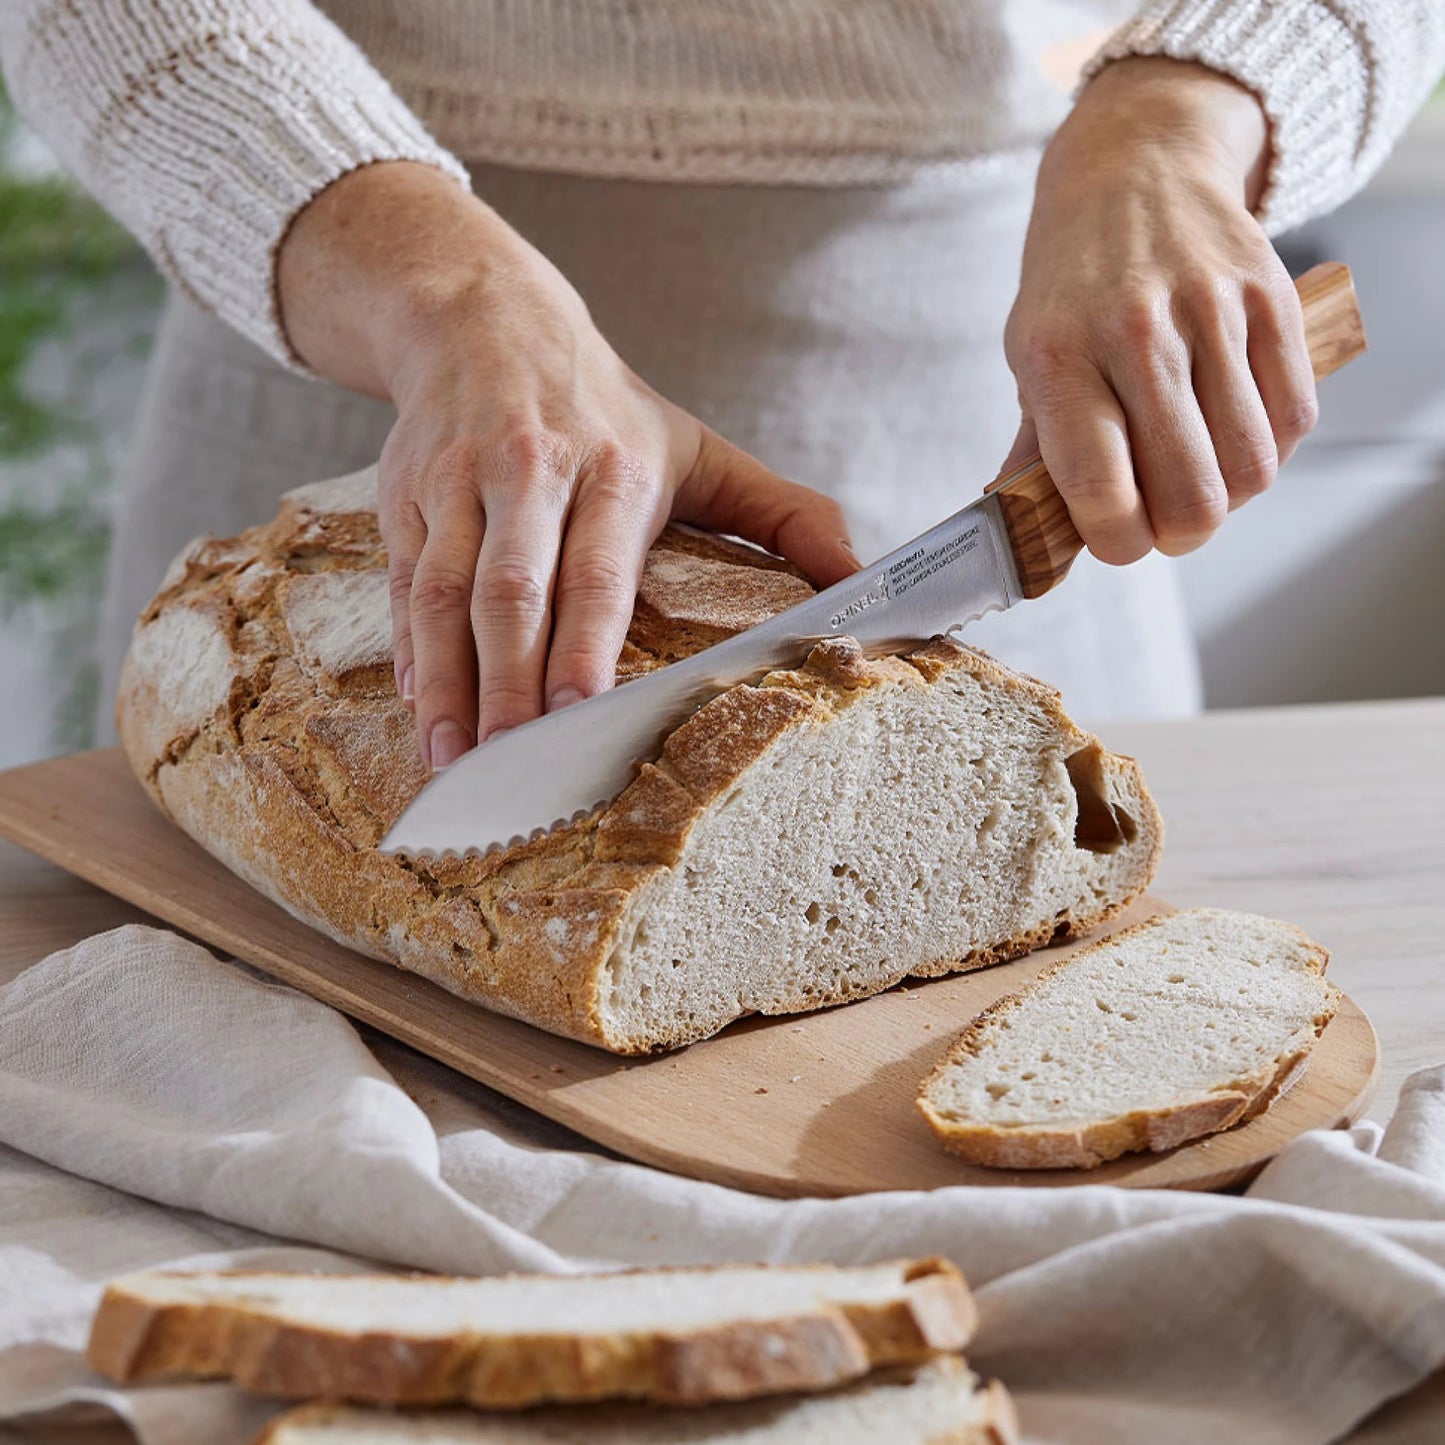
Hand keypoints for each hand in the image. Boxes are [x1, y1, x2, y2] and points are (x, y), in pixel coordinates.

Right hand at [277, 163, 855, 767]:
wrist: (484, 318)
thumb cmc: (605, 406)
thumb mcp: (701, 448)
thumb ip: (785, 514)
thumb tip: (860, 578)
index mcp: (612, 470)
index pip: (596, 573)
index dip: (583, 646)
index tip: (578, 715)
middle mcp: (530, 473)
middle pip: (511, 593)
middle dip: (508, 685)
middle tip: (511, 766)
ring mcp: (458, 484)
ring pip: (444, 593)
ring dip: (448, 682)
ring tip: (453, 759)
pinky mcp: (406, 496)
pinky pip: (401, 582)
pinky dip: (408, 649)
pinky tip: (420, 706)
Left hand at [1001, 57, 1317, 562]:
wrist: (1133, 168)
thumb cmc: (1073, 285)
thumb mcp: (1030, 359)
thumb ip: (1036, 454)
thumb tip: (1030, 544)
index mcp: (1058, 357)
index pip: (1102, 488)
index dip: (1119, 541)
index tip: (1121, 541)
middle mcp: (1134, 333)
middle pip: (1190, 492)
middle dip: (1179, 533)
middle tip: (1166, 524)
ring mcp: (1210, 311)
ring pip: (1251, 466)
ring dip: (1228, 497)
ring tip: (1200, 479)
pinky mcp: (1271, 297)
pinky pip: (1294, 417)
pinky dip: (1270, 450)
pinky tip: (1234, 437)